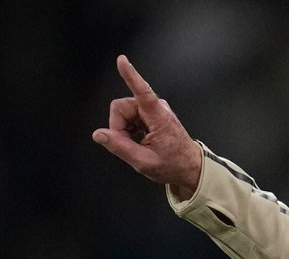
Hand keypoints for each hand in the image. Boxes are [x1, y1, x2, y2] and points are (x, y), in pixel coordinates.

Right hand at [92, 55, 202, 197]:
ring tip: (138, 144)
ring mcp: (154, 109)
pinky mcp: (151, 113)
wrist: (189, 167)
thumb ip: (119, 147)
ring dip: (124, 130)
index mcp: (158, 117)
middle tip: (128, 146)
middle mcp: (157, 107)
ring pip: (123, 112)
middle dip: (118, 127)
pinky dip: (129, 129)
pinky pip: (130, 116)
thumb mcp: (143, 162)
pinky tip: (139, 139)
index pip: (142, 92)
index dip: (130, 75)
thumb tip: (99, 134)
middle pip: (121, 107)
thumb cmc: (172, 164)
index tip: (122, 60)